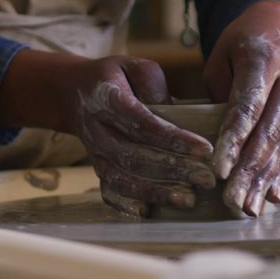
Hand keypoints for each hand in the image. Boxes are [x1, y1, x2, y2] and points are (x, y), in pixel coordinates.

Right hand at [0, 51, 216, 216]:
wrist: (72, 92)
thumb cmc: (116, 78)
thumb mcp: (134, 66)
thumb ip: (153, 84)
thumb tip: (175, 113)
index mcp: (107, 99)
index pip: (142, 123)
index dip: (174, 139)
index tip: (205, 149)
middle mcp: (97, 128)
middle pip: (133, 155)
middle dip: (173, 169)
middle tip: (207, 179)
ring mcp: (94, 151)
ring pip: (121, 178)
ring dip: (155, 191)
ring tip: (187, 200)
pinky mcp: (96, 167)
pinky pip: (108, 190)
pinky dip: (126, 204)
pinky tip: (150, 212)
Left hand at [203, 0, 279, 216]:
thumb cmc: (241, 41)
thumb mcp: (221, 57)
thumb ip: (218, 94)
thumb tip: (213, 140)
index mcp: (264, 59)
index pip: (248, 105)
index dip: (234, 140)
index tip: (219, 170)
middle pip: (268, 131)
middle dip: (249, 170)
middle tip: (232, 201)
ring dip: (264, 180)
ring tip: (248, 208)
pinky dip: (279, 173)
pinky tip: (270, 197)